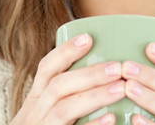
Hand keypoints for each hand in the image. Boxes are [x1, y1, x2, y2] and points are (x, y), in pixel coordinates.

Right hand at [10, 33, 124, 124]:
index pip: (45, 69)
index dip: (65, 51)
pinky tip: (111, 119)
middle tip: (119, 67)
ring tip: (121, 88)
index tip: (89, 37)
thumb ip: (68, 96)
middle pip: (58, 87)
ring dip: (94, 96)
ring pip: (64, 109)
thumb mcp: (46, 114)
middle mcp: (32, 116)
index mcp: (34, 103)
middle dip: (89, 74)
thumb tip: (105, 73)